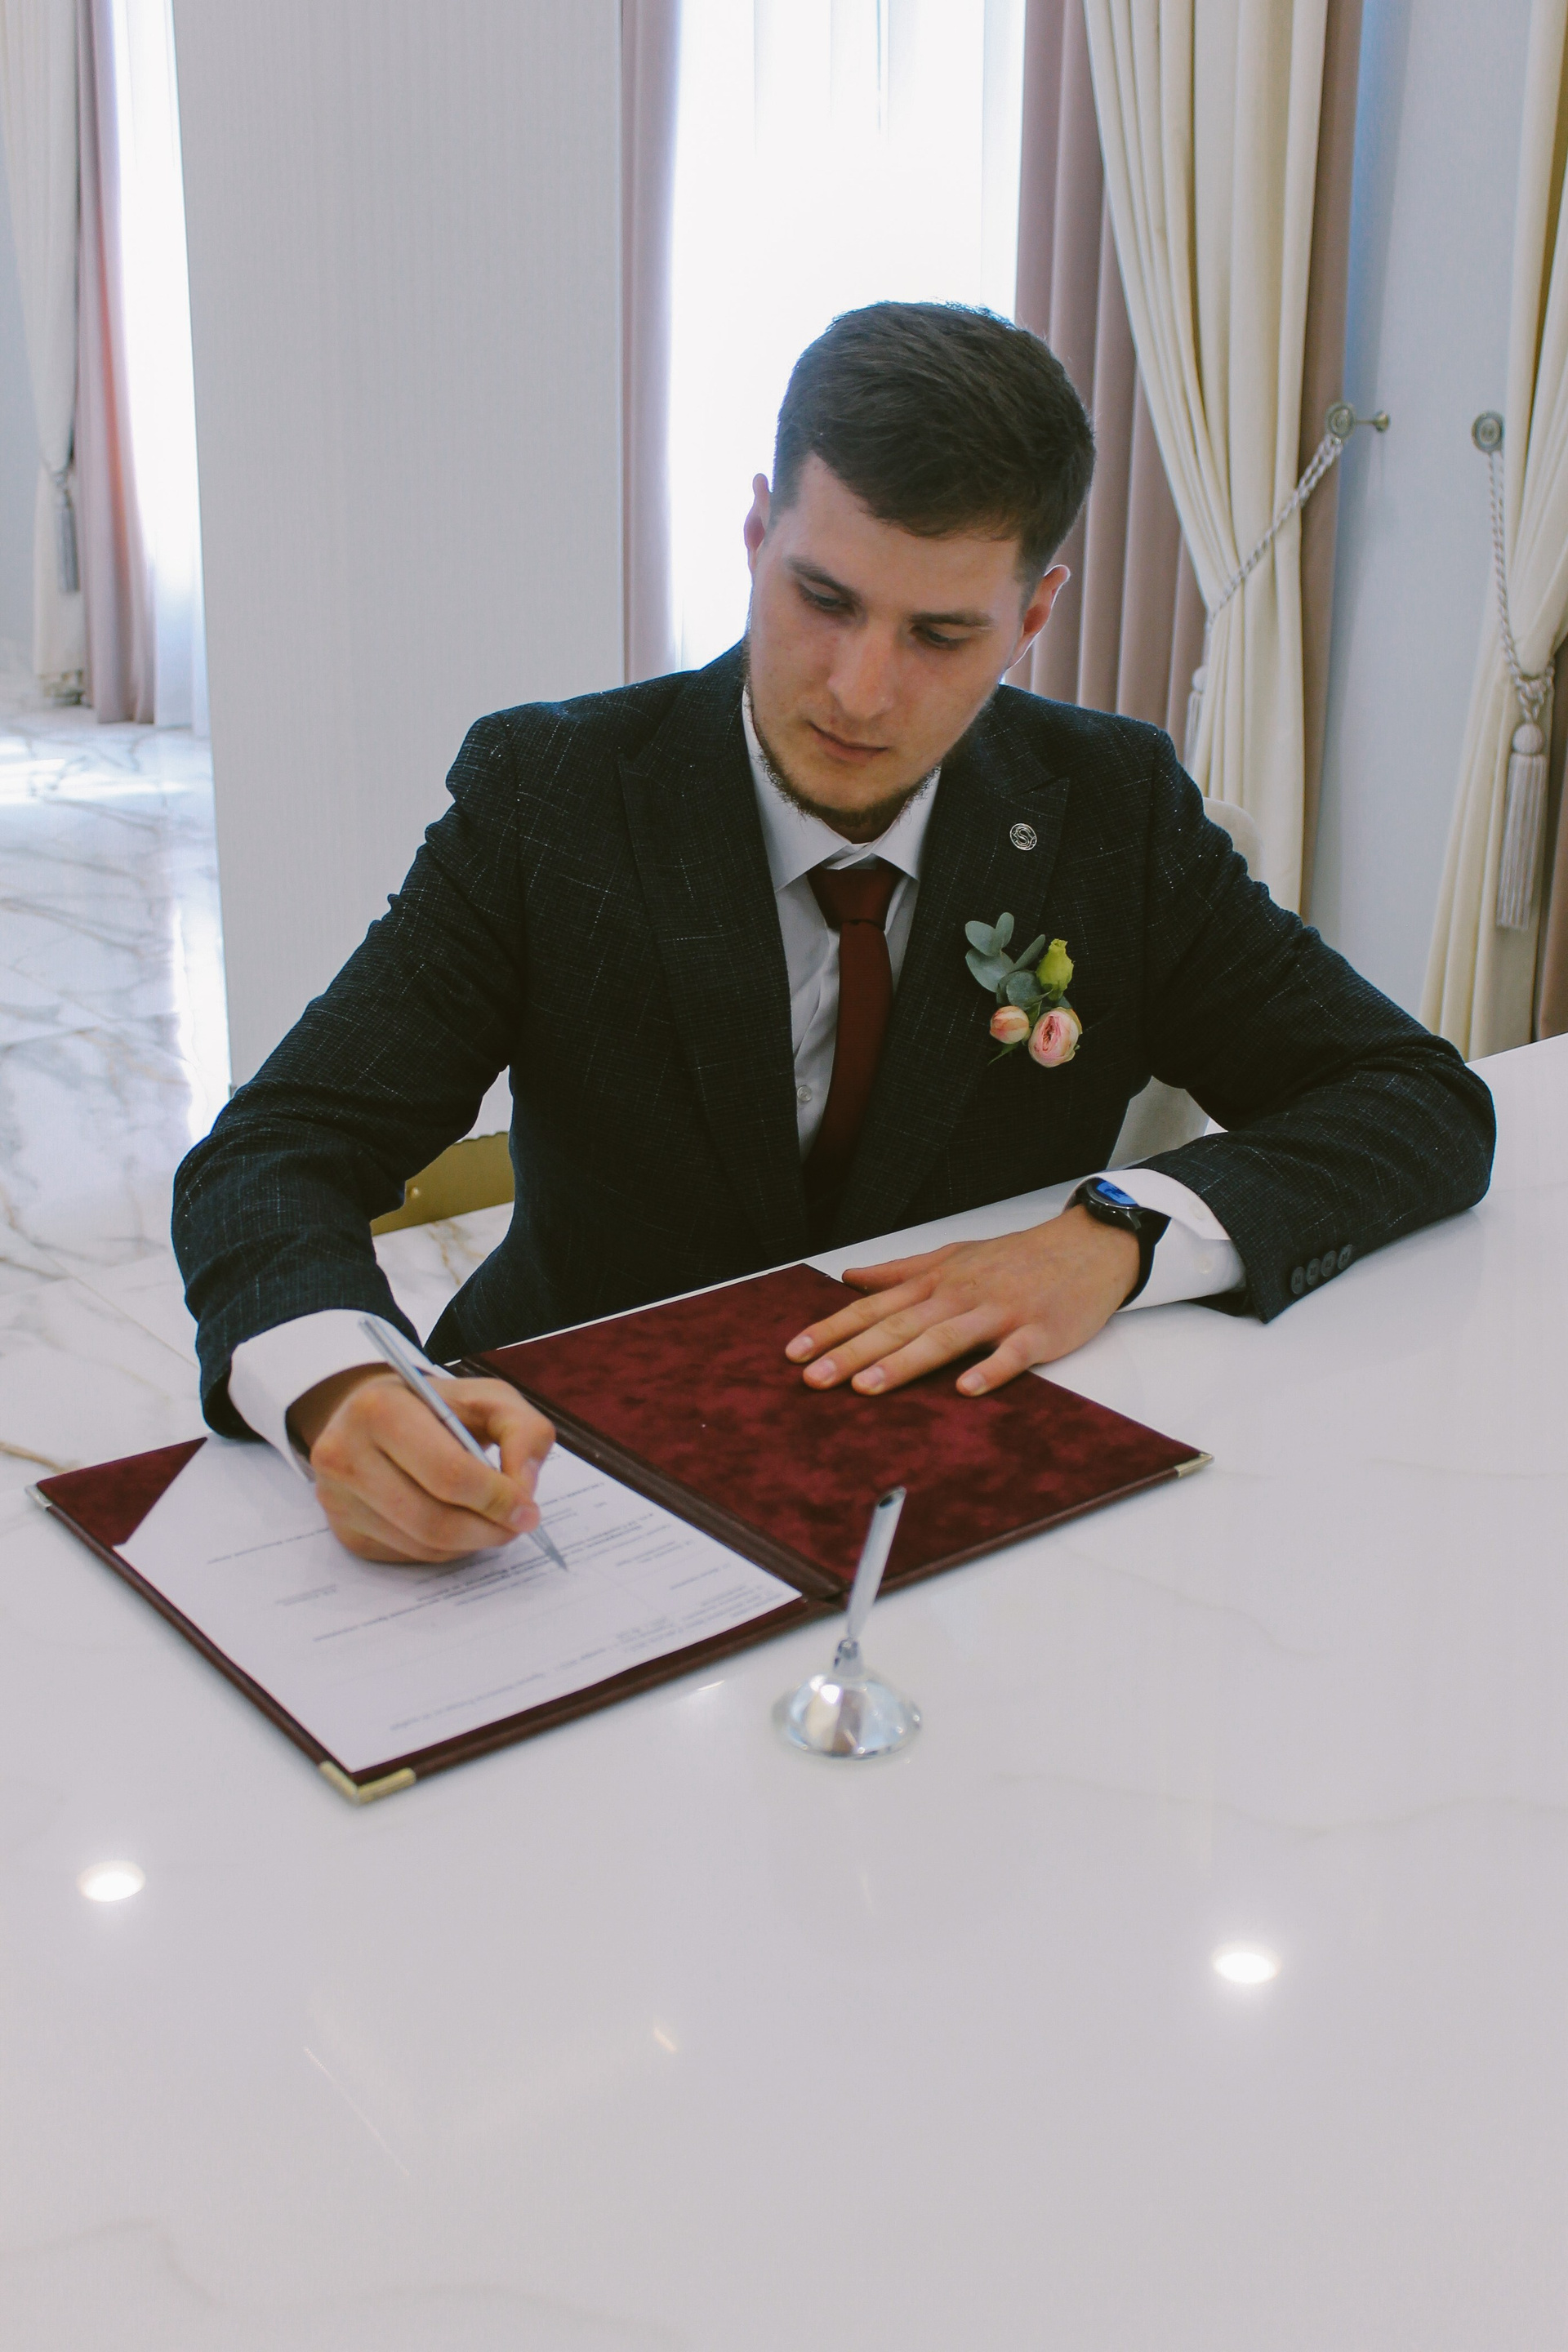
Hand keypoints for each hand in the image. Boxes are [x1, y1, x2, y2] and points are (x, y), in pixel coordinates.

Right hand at [288, 1364, 555, 1562]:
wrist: (376, 1415)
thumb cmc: (437, 1406)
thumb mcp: (488, 1398)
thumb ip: (524, 1431)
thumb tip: (524, 1488)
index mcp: (379, 1410)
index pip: (448, 1473)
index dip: (496, 1498)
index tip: (528, 1509)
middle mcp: (344, 1455)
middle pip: (433, 1519)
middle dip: (488, 1529)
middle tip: (517, 1524)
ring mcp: (338, 1498)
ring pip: (422, 1544)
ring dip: (471, 1542)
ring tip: (492, 1521)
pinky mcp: (344, 1531)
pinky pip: (408, 1555)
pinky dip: (446, 1548)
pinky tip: (458, 1523)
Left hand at [783, 1206, 1139, 1397]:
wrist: (1085, 1248)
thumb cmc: (1016, 1258)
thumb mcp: (953, 1256)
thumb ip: (900, 1271)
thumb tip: (851, 1277)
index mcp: (936, 1281)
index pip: (873, 1308)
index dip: (832, 1330)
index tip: (794, 1352)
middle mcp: (960, 1296)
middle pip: (898, 1327)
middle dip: (851, 1353)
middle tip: (813, 1378)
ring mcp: (998, 1314)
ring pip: (944, 1339)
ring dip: (903, 1363)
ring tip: (867, 1387)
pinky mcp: (1037, 1333)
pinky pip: (1010, 1355)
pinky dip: (988, 1371)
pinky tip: (965, 1389)